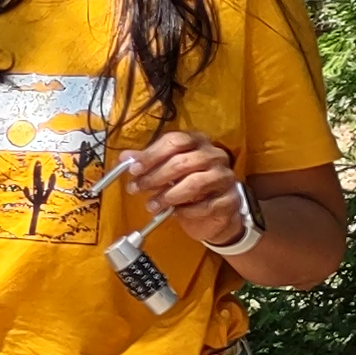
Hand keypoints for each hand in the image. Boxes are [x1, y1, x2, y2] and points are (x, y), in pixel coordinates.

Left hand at [114, 131, 250, 251]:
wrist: (214, 212)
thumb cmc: (189, 186)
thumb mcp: (166, 171)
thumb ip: (148, 163)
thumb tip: (125, 158)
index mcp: (198, 141)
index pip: (175, 141)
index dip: (152, 155)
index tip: (134, 169)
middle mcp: (214, 155)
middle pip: (182, 162)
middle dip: (155, 177)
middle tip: (137, 188)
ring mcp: (225, 177)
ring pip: (195, 183)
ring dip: (168, 196)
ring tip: (152, 205)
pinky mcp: (230, 199)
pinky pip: (205, 206)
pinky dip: (185, 211)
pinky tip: (174, 213)